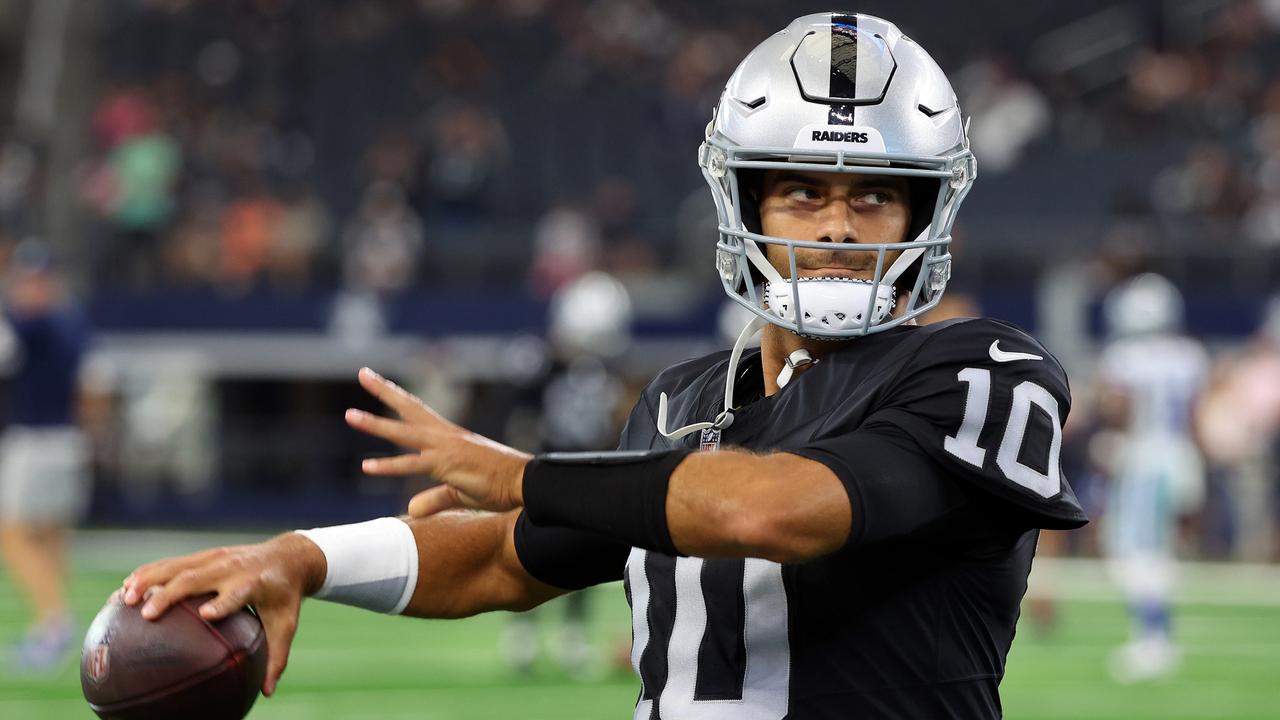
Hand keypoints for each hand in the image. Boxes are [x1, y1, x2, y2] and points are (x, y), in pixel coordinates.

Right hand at [121, 533, 325, 696]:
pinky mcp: (204, 555)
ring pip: (177, 566)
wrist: (287, 556)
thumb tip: (266, 693)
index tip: (207, 615)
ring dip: (148, 580)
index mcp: (255, 583)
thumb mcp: (285, 625)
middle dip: (170, 593)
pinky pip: (171, 563)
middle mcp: (232, 567)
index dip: (222, 602)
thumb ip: (276, 657)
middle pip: (197, 578)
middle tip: (145, 614)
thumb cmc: (284, 596)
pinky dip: (147, 573)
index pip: (236, 594)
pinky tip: (125, 588)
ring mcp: (215, 557)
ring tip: (123, 598)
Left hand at [345, 367, 530, 516]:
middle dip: (384, 390)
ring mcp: (445, 448)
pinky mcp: (447, 465)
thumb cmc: (498, 485)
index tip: (380, 381)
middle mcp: (445, 436)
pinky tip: (367, 466)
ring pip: (403, 433)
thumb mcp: (459, 492)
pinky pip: (413, 465)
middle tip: (364, 373)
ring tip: (350, 415)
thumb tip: (412, 509)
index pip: (418, 412)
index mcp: (449, 437)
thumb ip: (433, 498)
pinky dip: (389, 466)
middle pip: (409, 408)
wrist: (524, 483)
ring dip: (376, 424)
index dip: (398, 397)